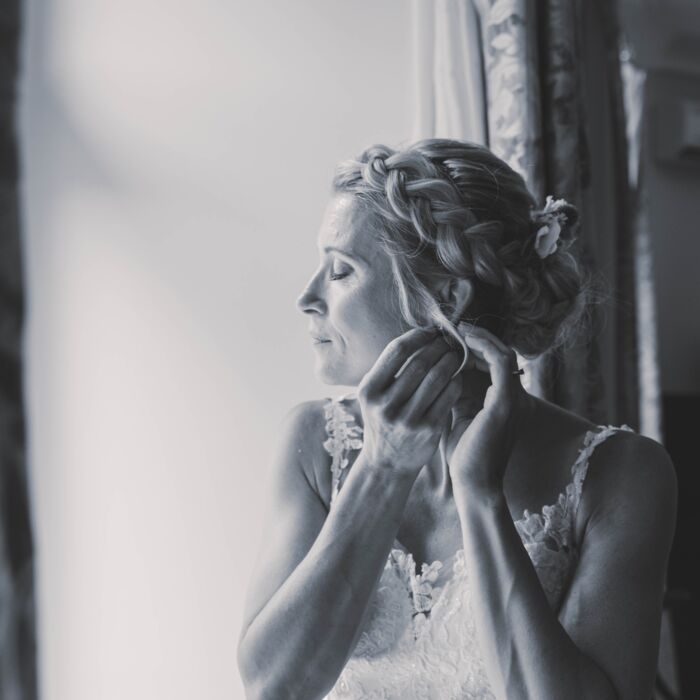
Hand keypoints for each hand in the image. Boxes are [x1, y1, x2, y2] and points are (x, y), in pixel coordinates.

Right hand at [357, 328, 463, 477]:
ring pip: (437, 378)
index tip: (430, 331)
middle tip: (448, 341)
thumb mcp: (374, 394)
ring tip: (455, 355)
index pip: (397, 351)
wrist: (387, 463)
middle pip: (420, 362)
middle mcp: (386, 405)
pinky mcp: (428, 430)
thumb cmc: (383, 420)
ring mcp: (408, 419)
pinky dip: (456, 381)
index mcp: (369, 390)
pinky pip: (449, 396)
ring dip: (450, 361)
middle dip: (438, 347)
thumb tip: (420, 335)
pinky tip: (457, 376)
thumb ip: (390, 368)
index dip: (418, 336)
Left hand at [444, 323, 528, 495]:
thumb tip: (443, 373)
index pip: (496, 364)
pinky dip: (484, 347)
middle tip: (455, 328)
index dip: (476, 349)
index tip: (453, 339)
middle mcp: (515, 397)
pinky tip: (465, 341)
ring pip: (503, 353)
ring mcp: (513, 398)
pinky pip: (500, 362)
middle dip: (478, 339)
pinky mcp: (505, 401)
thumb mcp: (461, 417)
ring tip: (459, 330)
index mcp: (505, 402)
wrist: (474, 484)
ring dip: (481, 339)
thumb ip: (458, 395)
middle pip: (502, 354)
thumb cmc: (465, 456)